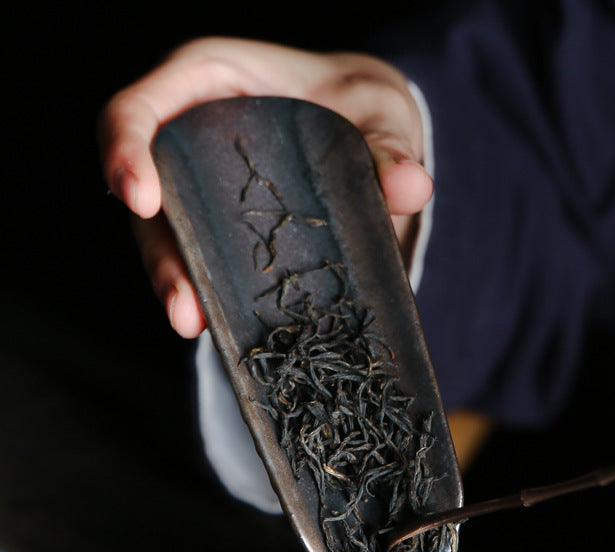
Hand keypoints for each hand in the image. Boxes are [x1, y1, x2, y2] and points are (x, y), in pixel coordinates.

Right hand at [98, 37, 431, 337]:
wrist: (366, 132)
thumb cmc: (357, 104)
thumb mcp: (378, 114)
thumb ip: (391, 146)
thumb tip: (412, 185)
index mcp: (206, 83)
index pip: (138, 111)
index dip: (126, 151)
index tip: (140, 199)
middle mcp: (189, 138)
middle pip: (147, 194)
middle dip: (160, 254)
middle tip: (182, 307)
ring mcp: (200, 188)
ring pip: (169, 240)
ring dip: (181, 288)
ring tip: (200, 328)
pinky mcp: (220, 228)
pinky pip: (205, 261)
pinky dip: (214, 294)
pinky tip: (228, 328)